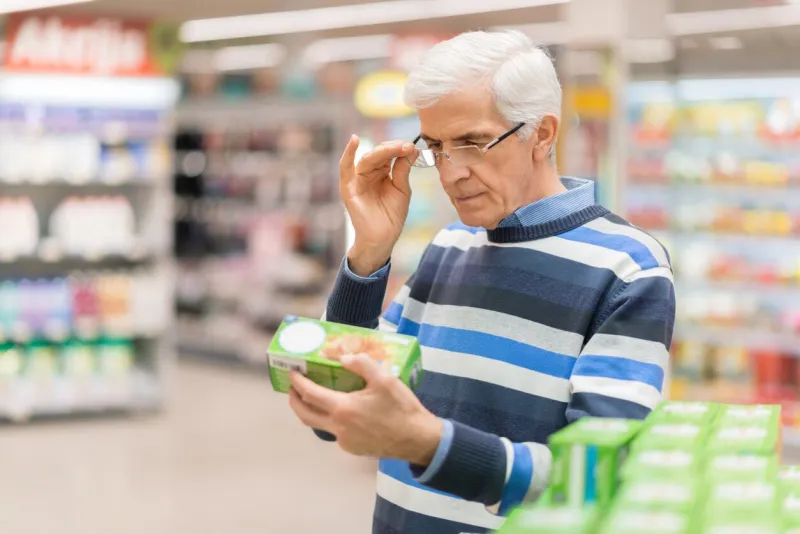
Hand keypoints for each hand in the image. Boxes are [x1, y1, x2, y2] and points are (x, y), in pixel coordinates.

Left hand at [288, 353, 441, 465]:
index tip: (292, 372)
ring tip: (316, 398)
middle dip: (294, 400)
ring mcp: (344, 441)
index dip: (298, 382)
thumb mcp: (384, 379)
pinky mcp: (353, 449)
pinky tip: (344, 412)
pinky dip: (332, 420)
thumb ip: (361, 364)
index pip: (309, 394)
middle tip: (293, 388)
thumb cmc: (401, 408)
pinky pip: (336, 433)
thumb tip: (343, 358)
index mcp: (343, 409)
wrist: (417, 439)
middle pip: (305, 415)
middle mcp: (338, 428)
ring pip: (319, 425)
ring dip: (312, 411)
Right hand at [339, 136, 415, 275]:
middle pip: (378, 154)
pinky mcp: (348, 188)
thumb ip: (403, 169)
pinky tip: (354, 141)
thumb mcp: (402, 189)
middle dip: (393, 148)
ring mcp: (357, 180)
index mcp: (381, 173)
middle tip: (406, 146)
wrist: (383, 238)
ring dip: (382, 151)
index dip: (399, 149)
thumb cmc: (391, 216)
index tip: (412, 146)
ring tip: (396, 147)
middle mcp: (367, 173)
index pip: (388, 154)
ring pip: (367, 159)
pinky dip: (348, 154)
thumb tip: (411, 148)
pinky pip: (345, 168)